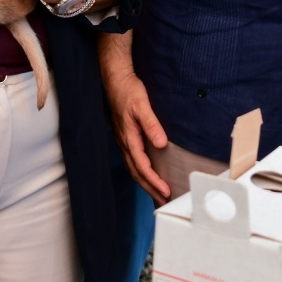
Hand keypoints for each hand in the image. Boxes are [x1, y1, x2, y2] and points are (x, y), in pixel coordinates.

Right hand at [99, 40, 171, 203]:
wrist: (115, 80)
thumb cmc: (128, 91)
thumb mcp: (142, 106)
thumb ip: (152, 125)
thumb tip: (161, 144)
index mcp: (129, 138)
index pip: (142, 167)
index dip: (154, 181)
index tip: (166, 191)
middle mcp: (125, 143)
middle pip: (137, 173)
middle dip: (150, 188)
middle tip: (164, 201)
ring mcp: (124, 141)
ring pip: (134, 168)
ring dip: (145, 183)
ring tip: (158, 193)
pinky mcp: (125, 137)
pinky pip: (133, 160)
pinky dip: (141, 172)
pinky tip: (148, 173)